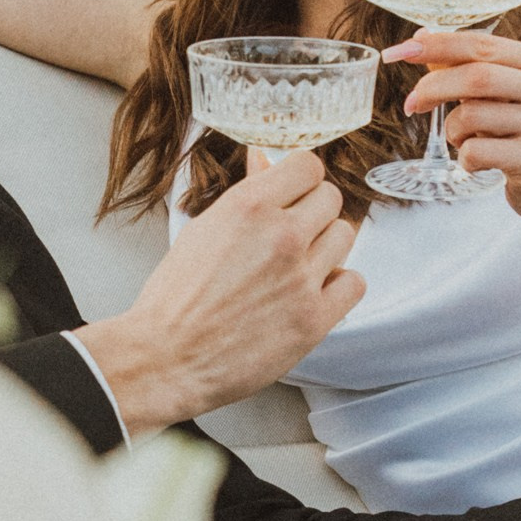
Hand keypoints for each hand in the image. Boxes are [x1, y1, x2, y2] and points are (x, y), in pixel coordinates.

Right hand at [77, 148, 363, 434]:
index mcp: (248, 207)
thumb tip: (264, 161)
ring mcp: (301, 278)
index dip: (301, 180)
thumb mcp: (202, 231)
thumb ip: (244, 196)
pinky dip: (339, 286)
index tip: (295, 194)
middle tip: (293, 234)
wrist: (166, 359)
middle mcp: (280, 235)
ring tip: (299, 266)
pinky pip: (354, 282)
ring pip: (345, 236)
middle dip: (313, 211)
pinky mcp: (314, 318)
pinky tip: (314, 292)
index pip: (308, 165)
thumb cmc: (174, 300)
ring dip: (326, 246)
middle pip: (331, 198)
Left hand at [386, 27, 520, 219]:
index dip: (436, 45)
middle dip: (433, 88)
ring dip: (452, 129)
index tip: (398, 51)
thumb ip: (466, 65)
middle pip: (476, 76)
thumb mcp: (502, 92)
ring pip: (471, 115)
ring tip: (463, 139)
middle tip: (412, 104)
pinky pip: (476, 151)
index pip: (481, 43)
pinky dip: (464, 157)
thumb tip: (421, 36)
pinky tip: (477, 161)